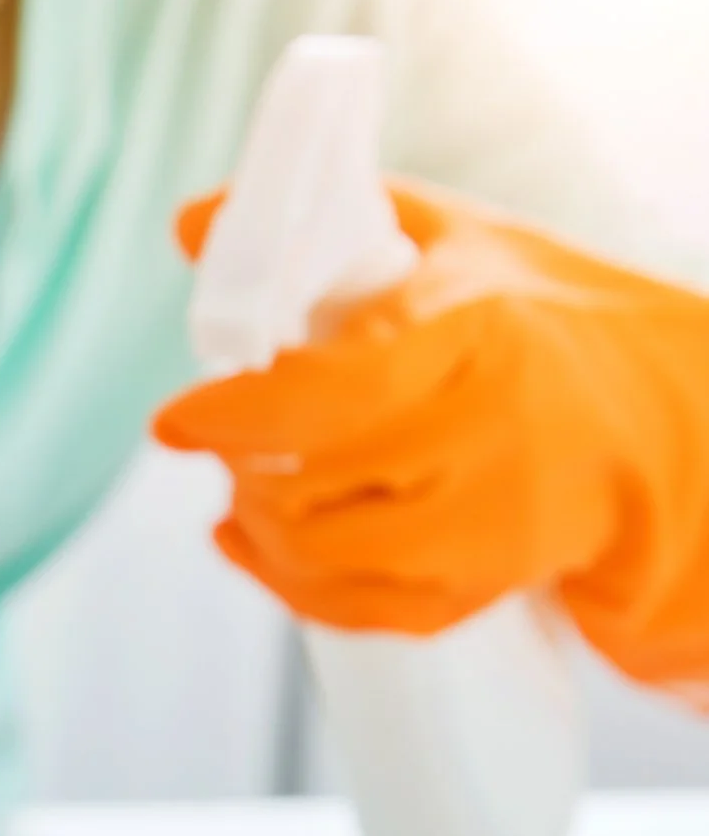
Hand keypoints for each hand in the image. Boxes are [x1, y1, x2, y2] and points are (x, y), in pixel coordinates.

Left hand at [156, 180, 708, 667]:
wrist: (670, 418)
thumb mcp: (460, 243)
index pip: (329, 396)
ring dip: (262, 529)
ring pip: (331, 557)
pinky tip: (260, 547)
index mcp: (477, 338)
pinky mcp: (493, 578)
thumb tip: (193, 223)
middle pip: (315, 487)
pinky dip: (298, 589)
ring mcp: (495, 520)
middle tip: (218, 443)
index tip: (177, 420)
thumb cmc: (549, 319)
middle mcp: (489, 437)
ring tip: (245, 490)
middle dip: (242, 468)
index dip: (234, 417)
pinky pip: (370, 612)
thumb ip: (334, 223)